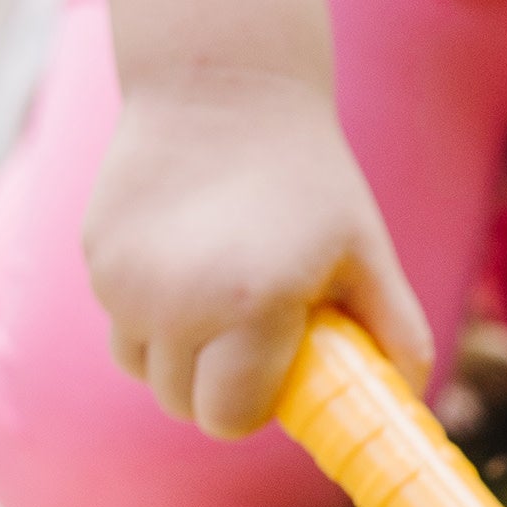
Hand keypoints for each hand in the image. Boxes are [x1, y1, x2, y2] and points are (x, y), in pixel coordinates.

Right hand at [83, 71, 431, 438]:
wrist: (224, 88)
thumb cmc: (309, 178)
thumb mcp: (366, 249)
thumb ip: (394, 328)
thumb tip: (413, 395)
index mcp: (253, 306)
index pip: (229, 418)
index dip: (255, 404)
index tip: (278, 368)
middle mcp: (177, 304)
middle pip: (182, 403)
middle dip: (218, 384)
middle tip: (256, 330)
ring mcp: (125, 282)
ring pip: (143, 366)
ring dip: (178, 351)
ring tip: (221, 289)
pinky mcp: (94, 257)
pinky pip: (119, 318)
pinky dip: (149, 311)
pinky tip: (185, 255)